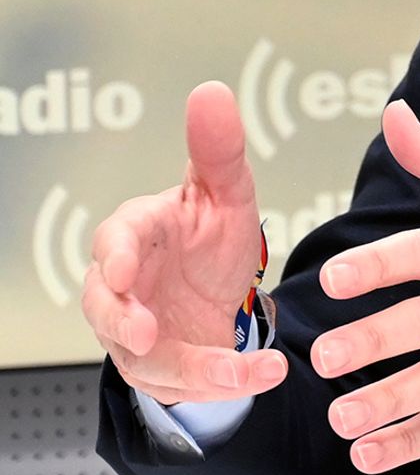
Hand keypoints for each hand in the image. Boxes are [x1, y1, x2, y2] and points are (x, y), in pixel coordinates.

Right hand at [82, 81, 287, 402]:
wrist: (224, 294)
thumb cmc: (211, 236)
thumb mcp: (228, 193)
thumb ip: (219, 150)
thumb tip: (211, 91)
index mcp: (140, 233)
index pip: (115, 237)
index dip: (113, 254)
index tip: (120, 267)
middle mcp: (126, 286)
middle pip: (102, 304)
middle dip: (120, 320)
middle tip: (144, 332)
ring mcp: (135, 331)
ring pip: (140, 355)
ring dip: (187, 366)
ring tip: (235, 370)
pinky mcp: (158, 367)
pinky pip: (181, 382)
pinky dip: (222, 382)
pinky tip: (263, 374)